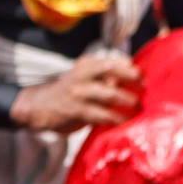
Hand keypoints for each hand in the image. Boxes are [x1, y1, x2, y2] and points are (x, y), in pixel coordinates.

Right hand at [8, 53, 140, 133]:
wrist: (37, 106)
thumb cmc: (66, 92)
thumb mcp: (79, 77)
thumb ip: (101, 75)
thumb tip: (129, 73)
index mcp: (84, 66)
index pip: (111, 61)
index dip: (129, 67)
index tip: (142, 76)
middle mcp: (81, 76)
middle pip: (111, 70)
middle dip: (132, 79)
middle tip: (145, 89)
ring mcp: (79, 94)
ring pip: (110, 94)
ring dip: (129, 102)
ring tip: (137, 108)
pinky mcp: (77, 112)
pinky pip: (103, 115)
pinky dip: (117, 119)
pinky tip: (123, 122)